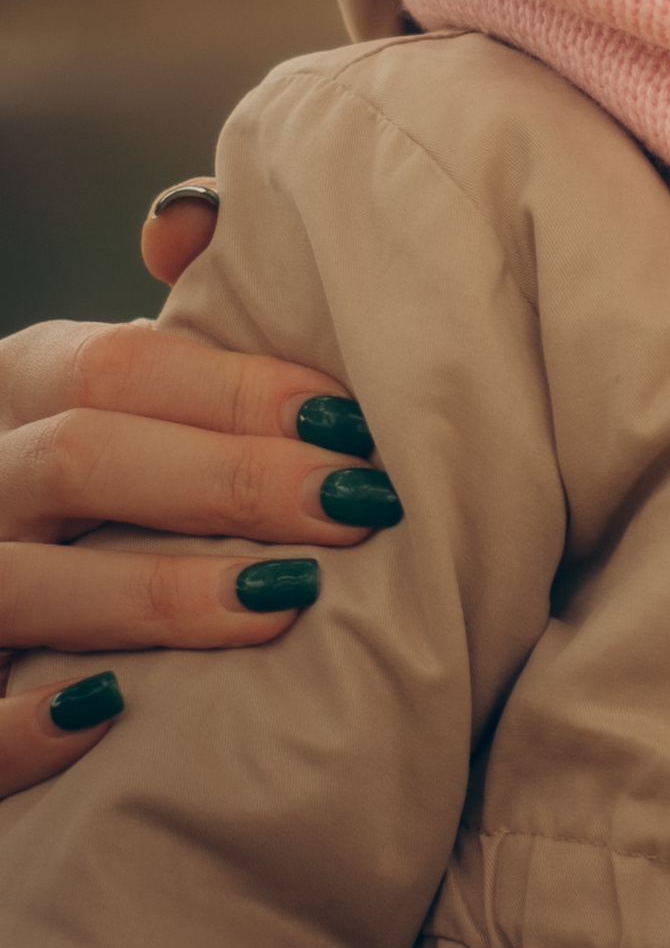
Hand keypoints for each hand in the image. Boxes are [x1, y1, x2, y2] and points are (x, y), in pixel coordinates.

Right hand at [0, 177, 399, 797]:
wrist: (44, 596)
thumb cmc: (121, 485)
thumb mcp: (136, 396)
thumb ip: (180, 329)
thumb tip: (186, 222)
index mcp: (23, 389)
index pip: (121, 367)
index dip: (243, 393)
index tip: (358, 427)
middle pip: (80, 459)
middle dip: (228, 481)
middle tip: (358, 508)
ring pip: (18, 585)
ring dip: (155, 594)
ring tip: (286, 601)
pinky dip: (18, 725)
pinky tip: (108, 714)